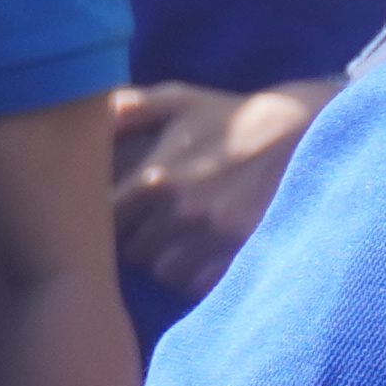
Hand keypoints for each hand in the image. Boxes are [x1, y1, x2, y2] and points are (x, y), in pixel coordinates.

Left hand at [107, 79, 332, 304]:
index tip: (119, 208)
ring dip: (168, 259)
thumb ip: (125, 108)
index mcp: (157, 179)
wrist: (306, 135)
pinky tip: (206, 248)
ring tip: (181, 235)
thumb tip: (78, 113)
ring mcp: (216, 243)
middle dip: (138, 238)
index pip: (104, 220)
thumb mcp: (177, 100)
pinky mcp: (244, 260)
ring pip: (165, 273)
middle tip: (153, 222)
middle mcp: (183, 215)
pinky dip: (199, 273)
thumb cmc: (230, 117)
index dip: (107, 217)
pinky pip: (201, 285)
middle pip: (132, 253)